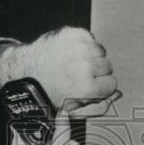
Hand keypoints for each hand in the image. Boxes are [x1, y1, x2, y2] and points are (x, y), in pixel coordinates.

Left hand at [5, 27, 119, 116]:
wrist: (26, 71)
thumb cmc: (50, 92)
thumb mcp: (74, 111)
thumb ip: (100, 106)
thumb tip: (117, 94)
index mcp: (87, 88)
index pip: (113, 83)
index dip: (100, 86)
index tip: (88, 86)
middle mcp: (85, 66)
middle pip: (108, 66)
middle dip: (96, 72)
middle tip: (77, 75)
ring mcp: (79, 47)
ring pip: (100, 51)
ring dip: (90, 57)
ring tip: (73, 63)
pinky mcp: (72, 33)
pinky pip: (90, 38)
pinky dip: (83, 44)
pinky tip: (69, 53)